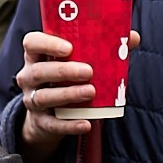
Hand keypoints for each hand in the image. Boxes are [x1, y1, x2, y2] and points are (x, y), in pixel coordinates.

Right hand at [13, 30, 135, 162]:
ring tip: (91, 92)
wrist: (49, 114)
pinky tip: (86, 123)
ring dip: (68, 94)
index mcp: (37, 56)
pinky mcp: (40, 122)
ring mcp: (32, 100)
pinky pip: (52, 124)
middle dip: (64, 70)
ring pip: (44, 97)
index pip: (32, 43)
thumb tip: (133, 37)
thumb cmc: (68, 78)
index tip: (69, 47)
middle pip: (39, 71)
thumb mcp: (79, 61)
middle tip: (88, 71)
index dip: (47, 43)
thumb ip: (104, 47)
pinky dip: (70, 125)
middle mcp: (29, 76)